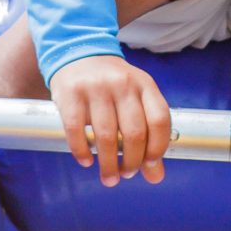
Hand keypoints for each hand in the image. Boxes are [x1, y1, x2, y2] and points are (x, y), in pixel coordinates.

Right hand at [48, 55, 172, 186]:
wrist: (80, 53)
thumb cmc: (113, 85)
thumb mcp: (135, 100)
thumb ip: (148, 135)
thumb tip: (156, 177)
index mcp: (144, 84)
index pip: (159, 120)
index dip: (157, 148)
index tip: (149, 165)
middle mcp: (122, 84)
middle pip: (134, 133)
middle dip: (132, 162)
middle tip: (127, 174)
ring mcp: (96, 87)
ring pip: (107, 136)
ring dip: (109, 164)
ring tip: (109, 177)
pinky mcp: (70, 93)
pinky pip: (77, 131)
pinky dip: (82, 152)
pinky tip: (86, 161)